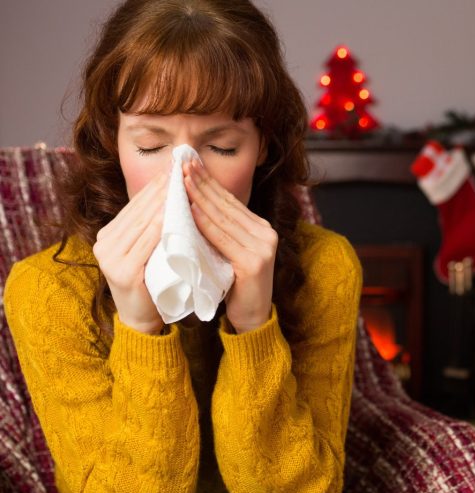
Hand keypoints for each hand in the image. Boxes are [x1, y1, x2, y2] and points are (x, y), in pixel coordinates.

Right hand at [93, 172, 167, 334]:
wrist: (142, 320)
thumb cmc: (152, 283)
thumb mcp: (148, 250)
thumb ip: (151, 228)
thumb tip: (171, 193)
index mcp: (109, 235)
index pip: (135, 205)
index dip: (155, 186)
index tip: (174, 168)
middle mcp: (104, 243)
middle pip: (138, 211)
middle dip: (161, 189)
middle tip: (180, 169)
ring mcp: (110, 258)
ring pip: (141, 223)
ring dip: (162, 203)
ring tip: (180, 185)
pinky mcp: (122, 271)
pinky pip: (144, 244)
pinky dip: (158, 227)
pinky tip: (171, 214)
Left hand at [184, 160, 276, 333]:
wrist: (252, 317)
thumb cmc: (234, 285)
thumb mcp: (228, 251)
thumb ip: (219, 230)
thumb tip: (192, 202)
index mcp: (260, 228)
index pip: (229, 200)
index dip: (209, 181)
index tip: (188, 163)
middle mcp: (265, 234)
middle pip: (226, 205)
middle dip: (202, 183)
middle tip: (182, 163)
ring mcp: (262, 248)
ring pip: (223, 218)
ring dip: (200, 197)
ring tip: (181, 181)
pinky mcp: (253, 264)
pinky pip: (223, 239)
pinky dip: (205, 224)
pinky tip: (190, 211)